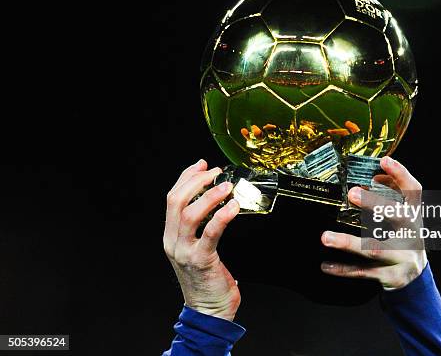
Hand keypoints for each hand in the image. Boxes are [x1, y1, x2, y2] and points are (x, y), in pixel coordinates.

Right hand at [163, 159, 240, 320]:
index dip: (186, 177)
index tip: (202, 165)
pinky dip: (222, 216)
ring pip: (190, 214)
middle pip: (176, 201)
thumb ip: (201, 225)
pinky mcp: (201, 261)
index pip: (172, 198)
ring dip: (209, 196)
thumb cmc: (208, 278)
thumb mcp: (198, 246)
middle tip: (216, 172)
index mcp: (171, 235)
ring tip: (227, 186)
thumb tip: (215, 197)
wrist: (209, 311)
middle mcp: (173, 241)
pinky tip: (233, 207)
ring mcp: (184, 251)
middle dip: (196, 181)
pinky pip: (210, 233)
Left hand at [321, 156, 427, 290]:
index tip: (384, 160)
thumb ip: (391, 195)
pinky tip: (326, 265)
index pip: (413, 191)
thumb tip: (373, 177)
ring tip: (325, 237)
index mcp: (414, 215)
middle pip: (398, 218)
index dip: (401, 175)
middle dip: (376, 205)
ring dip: (348, 243)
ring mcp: (403, 258)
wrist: (415, 277)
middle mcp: (412, 235)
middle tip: (352, 193)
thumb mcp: (403, 216)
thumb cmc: (403, 237)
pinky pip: (363, 272)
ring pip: (375, 250)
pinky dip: (344, 269)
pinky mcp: (390, 277)